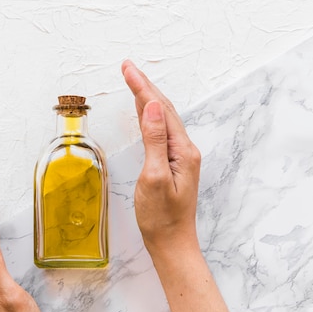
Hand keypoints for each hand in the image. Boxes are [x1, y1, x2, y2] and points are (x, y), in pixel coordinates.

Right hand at [121, 60, 201, 253]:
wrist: (171, 243)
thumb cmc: (161, 217)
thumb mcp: (154, 177)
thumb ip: (154, 140)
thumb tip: (150, 107)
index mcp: (182, 150)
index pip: (159, 109)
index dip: (142, 87)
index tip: (127, 69)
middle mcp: (185, 149)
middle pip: (164, 109)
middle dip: (144, 86)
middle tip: (127, 67)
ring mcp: (180, 157)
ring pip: (163, 118)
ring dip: (147, 98)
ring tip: (133, 81)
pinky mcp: (173, 164)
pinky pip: (161, 131)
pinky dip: (149, 116)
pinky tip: (143, 111)